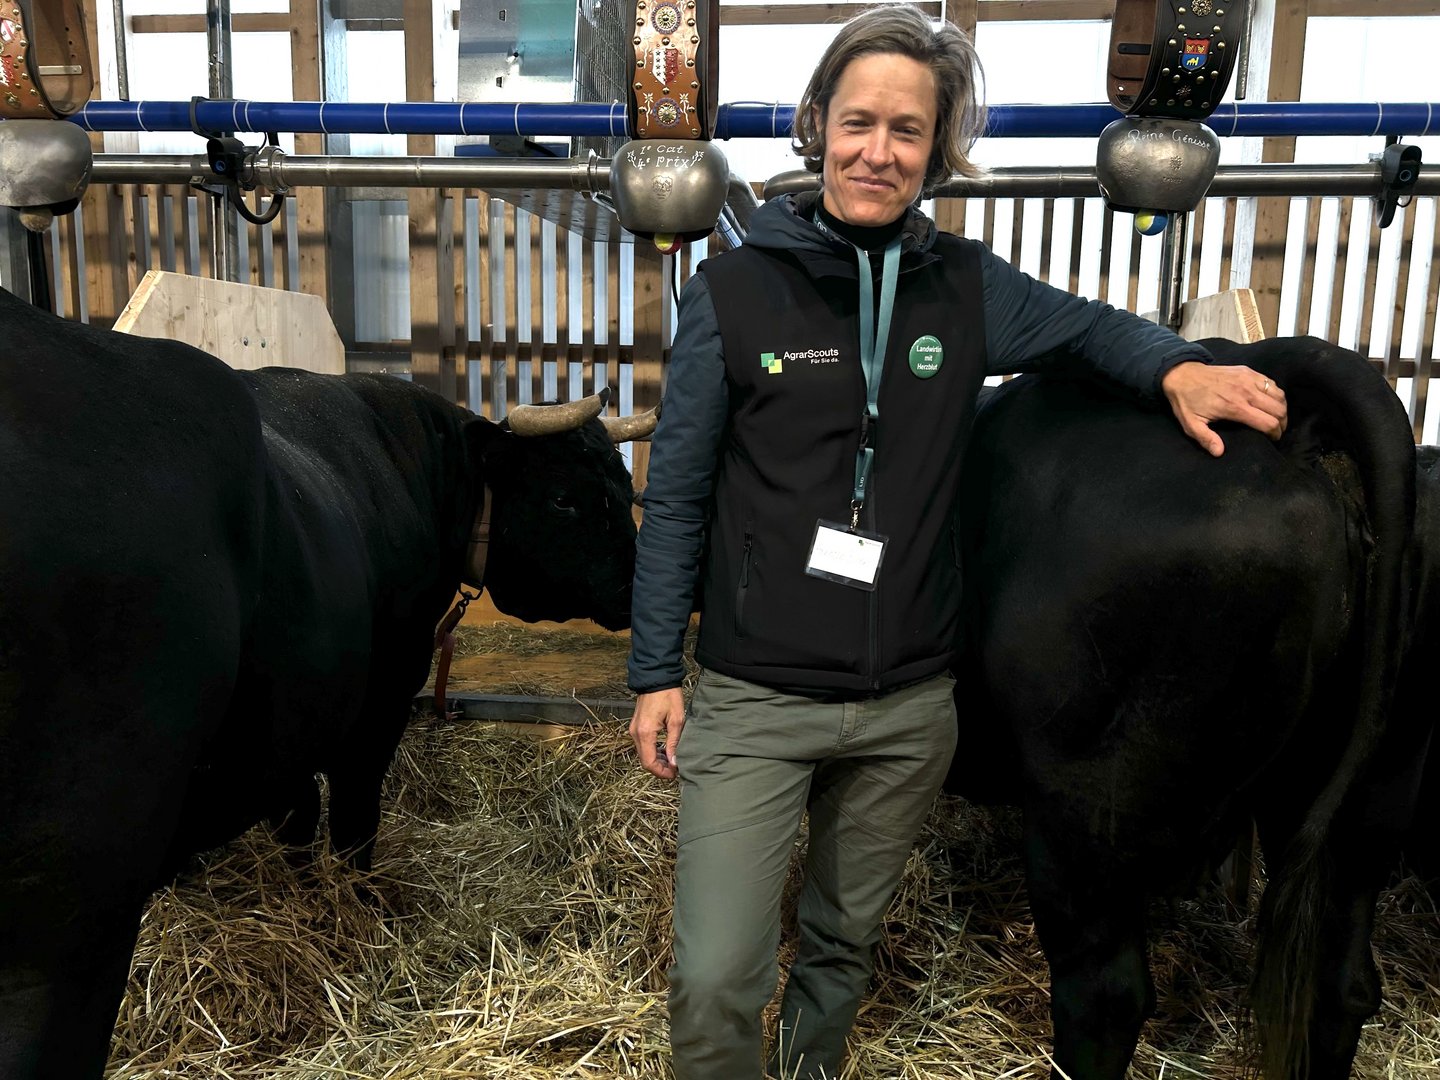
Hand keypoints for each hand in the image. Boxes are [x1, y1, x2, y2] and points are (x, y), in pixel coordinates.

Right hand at [630, 687, 684, 779]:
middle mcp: (635, 733)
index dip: (661, 772)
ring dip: (656, 760)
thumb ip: (674, 743)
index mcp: (645, 732)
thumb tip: (674, 762)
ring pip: (643, 754)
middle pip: (644, 760)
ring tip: (672, 760)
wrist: (656, 678)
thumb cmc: (668, 695)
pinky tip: (664, 750)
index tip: (674, 773)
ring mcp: (634, 729)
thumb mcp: (676, 720)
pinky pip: (642, 745)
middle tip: (674, 769)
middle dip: (659, 768)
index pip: (649, 762)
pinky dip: (652, 751)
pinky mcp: (636, 726)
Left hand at [1161, 361, 1287, 456]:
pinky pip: (1272, 383)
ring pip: (1279, 395)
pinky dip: (1276, 394)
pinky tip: (1270, 402)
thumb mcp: (1191, 424)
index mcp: (1235, 407)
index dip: (1275, 434)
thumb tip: (1220, 453)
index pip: (1268, 423)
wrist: (1182, 375)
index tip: (1273, 439)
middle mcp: (1246, 392)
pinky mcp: (1248, 371)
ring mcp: (1249, 379)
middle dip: (1282, 423)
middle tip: (1276, 430)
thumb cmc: (1187, 402)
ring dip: (1281, 408)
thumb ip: (1206, 439)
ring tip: (1276, 417)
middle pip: (1279, 410)